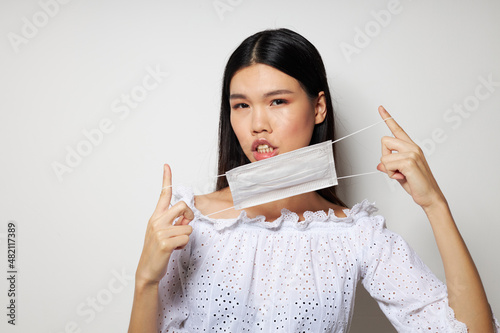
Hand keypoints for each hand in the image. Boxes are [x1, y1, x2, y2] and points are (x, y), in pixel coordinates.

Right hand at [135, 164, 193, 285]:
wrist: (147, 270)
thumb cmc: (157, 251)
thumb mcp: (164, 233)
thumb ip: (175, 222)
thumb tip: (186, 218)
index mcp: (156, 216)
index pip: (163, 194)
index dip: (166, 179)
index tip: (166, 165)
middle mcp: (156, 221)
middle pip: (183, 206)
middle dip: (189, 216)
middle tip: (184, 226)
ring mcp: (160, 231)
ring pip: (188, 227)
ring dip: (185, 237)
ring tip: (174, 244)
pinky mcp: (165, 242)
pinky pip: (185, 239)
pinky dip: (183, 246)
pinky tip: (173, 250)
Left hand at [376, 106, 446, 209]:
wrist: (430, 196)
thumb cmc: (417, 184)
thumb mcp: (399, 173)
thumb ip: (389, 166)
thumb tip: (379, 164)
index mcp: (411, 147)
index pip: (397, 129)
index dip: (388, 118)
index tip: (380, 108)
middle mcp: (412, 147)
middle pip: (384, 141)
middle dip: (384, 156)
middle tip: (395, 169)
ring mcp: (412, 153)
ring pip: (384, 156)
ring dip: (389, 169)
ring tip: (401, 175)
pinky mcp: (409, 161)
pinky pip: (388, 164)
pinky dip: (391, 174)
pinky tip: (402, 178)